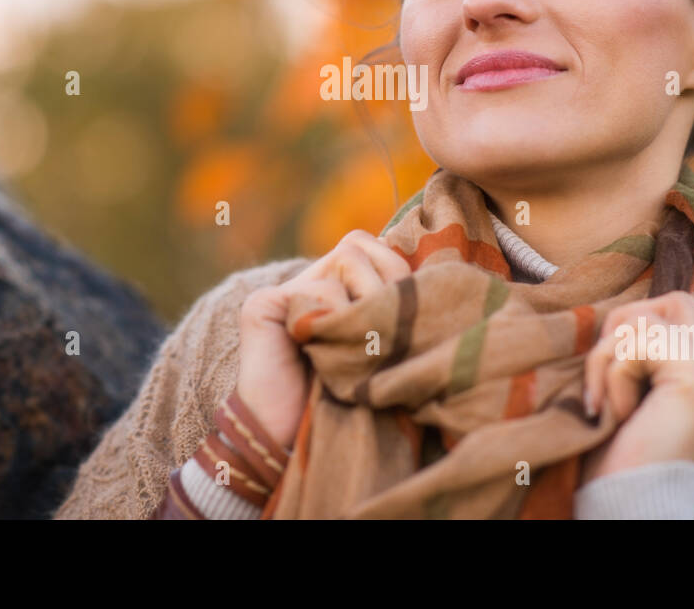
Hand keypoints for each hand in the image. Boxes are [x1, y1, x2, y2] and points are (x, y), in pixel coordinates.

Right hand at [235, 230, 410, 449]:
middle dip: (385, 282)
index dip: (394, 269)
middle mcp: (305, 283)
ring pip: (346, 260)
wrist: (294, 447)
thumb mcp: (380, 349)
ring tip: (360, 346)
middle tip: (385, 334)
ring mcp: (281, 292)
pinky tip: (329, 355)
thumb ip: (389, 308)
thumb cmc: (348, 405)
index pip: (368, 246)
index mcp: (332, 290)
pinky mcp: (263, 305)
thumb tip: (430, 273)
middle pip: (357, 245)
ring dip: (365, 303)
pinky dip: (337, 321)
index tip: (405, 313)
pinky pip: (319, 292)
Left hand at [579, 290, 693, 482]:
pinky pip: (638, 343)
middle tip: (609, 373)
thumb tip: (623, 311)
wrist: (628, 507)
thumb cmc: (618, 457)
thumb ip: (641, 353)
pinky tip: (620, 414)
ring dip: (609, 355)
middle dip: (624, 324)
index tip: (618, 360)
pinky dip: (612, 375)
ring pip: (648, 315)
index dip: (648, 318)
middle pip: (675, 300)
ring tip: (611, 401)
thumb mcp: (631, 392)